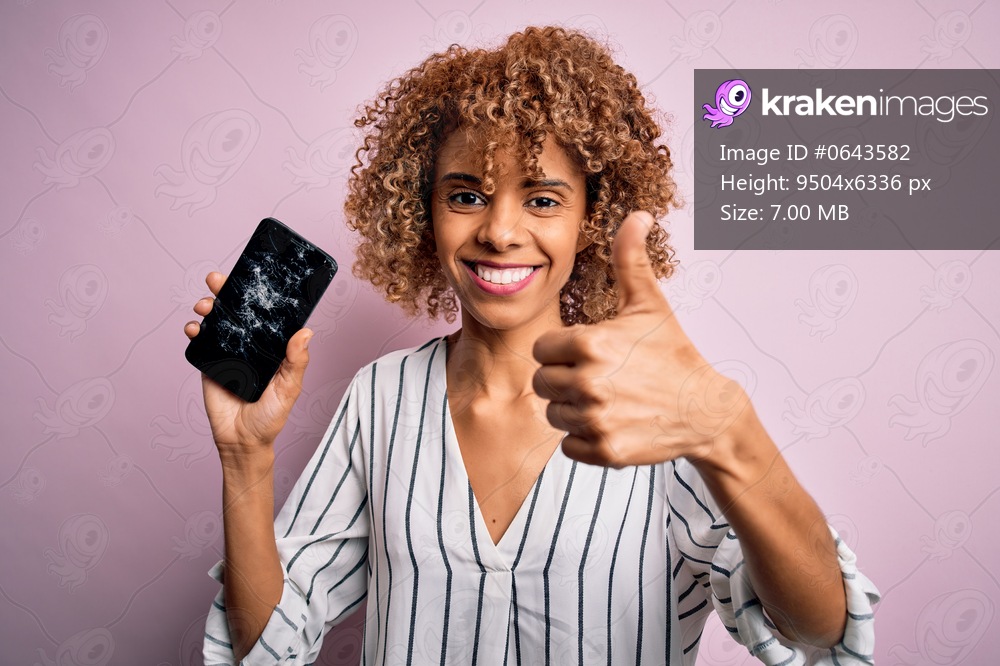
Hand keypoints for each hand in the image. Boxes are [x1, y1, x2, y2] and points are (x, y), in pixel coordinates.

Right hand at [184, 272, 312, 460]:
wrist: (241, 441)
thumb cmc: (271, 416)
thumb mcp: (289, 388)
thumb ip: (296, 362)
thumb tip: (306, 332)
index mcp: (272, 346)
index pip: (265, 314)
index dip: (257, 294)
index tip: (250, 276)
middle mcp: (251, 344)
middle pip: (238, 311)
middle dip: (226, 292)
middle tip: (217, 280)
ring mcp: (229, 351)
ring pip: (217, 321)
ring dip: (209, 307)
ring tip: (205, 305)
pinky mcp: (210, 362)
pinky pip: (200, 341)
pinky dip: (194, 330)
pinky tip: (194, 328)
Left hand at [532, 211, 751, 467]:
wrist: (706, 409)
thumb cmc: (672, 353)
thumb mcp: (649, 304)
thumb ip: (631, 260)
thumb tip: (638, 215)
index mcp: (590, 343)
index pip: (542, 350)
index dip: (560, 351)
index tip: (587, 354)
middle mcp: (588, 382)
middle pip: (542, 383)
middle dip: (563, 380)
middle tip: (597, 378)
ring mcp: (596, 419)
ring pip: (553, 415)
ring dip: (573, 410)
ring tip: (606, 400)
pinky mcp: (604, 450)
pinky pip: (568, 445)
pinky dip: (584, 439)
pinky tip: (611, 423)